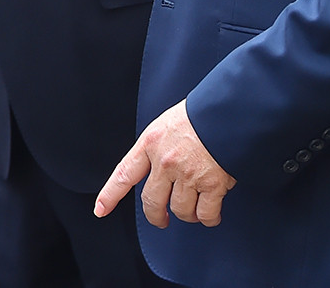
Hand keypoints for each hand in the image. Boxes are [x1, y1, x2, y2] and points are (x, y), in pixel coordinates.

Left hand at [95, 98, 235, 228]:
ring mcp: (189, 174)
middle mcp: (166, 161)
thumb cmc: (201, 113)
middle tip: (161, 219)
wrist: (229, 109)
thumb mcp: (168, 123)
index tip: (101, 209)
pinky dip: (208, 218)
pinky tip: (210, 214)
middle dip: (156, 216)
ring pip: (180, 211)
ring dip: (187, 215)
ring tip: (194, 209)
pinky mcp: (212, 184)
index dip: (110, 195)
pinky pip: (206, 214)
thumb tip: (158, 168)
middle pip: (152, 202)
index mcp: (151, 143)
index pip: (124, 173)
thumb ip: (159, 146)